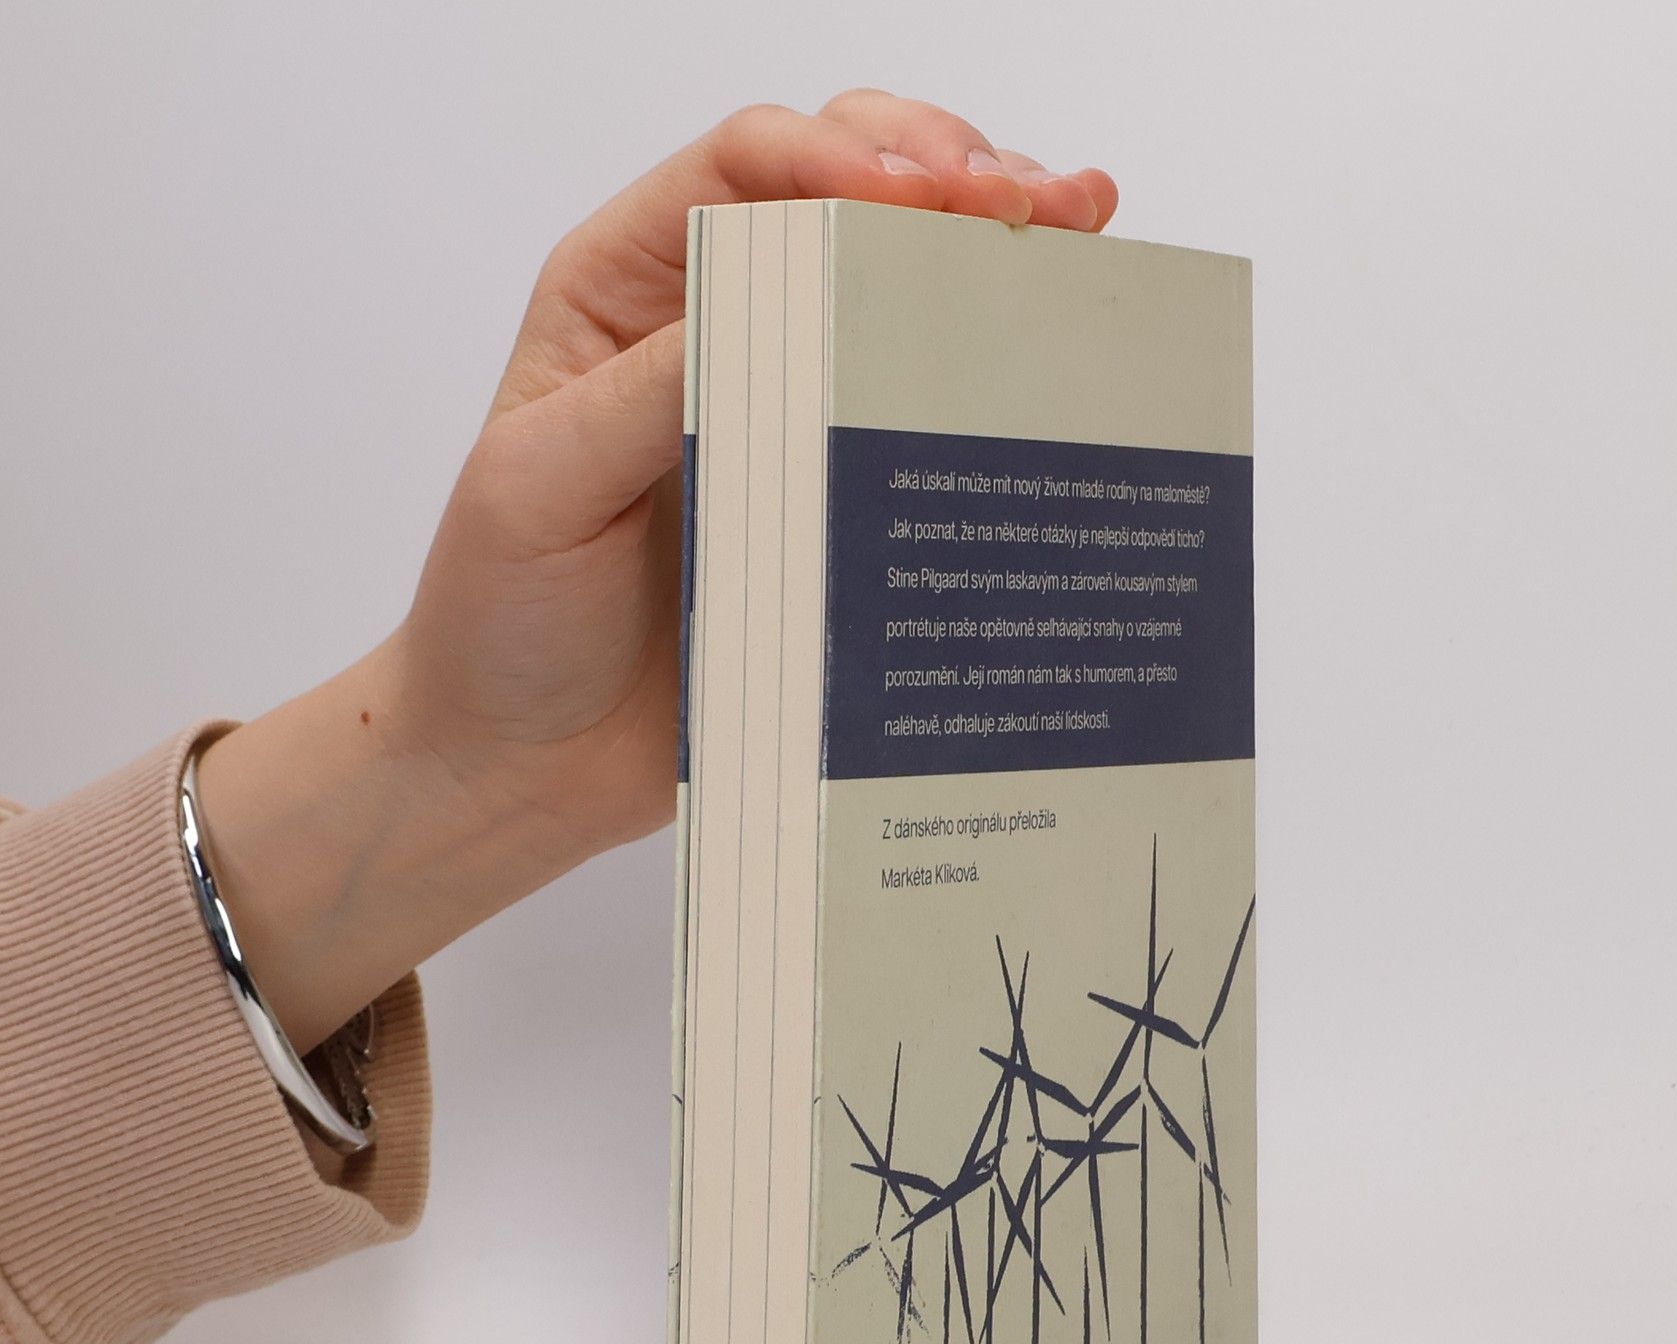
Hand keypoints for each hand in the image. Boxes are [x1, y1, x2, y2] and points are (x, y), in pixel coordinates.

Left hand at [195, 97, 1118, 1054]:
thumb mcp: (542, 489)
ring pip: (903, 288)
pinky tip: (1063, 338)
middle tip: (1030, 206)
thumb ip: (646, 395)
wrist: (529, 763)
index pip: (748, 170)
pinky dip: (998, 370)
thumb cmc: (502, 618)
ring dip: (995, 246)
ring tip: (1080, 230)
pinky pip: (926, 418)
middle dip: (948, 170)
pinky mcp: (839, 502)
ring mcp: (791, 415)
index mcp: (631, 294)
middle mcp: (720, 331)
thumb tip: (777, 312)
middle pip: (847, 194)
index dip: (848, 153)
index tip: (933, 195)